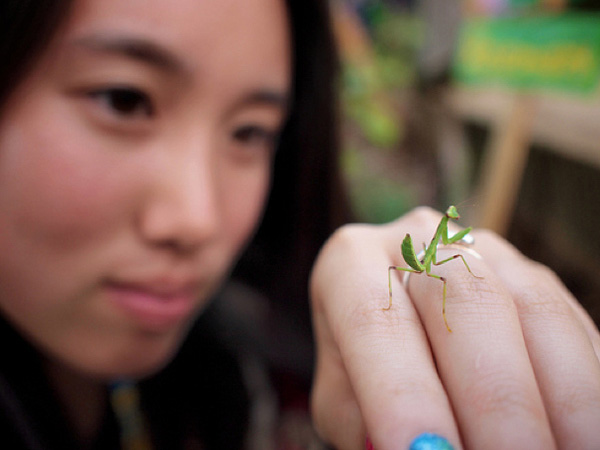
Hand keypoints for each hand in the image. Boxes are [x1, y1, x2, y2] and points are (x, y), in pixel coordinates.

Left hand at [310, 207, 599, 448]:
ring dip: (556, 398)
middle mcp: (420, 242)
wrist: (403, 333)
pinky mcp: (536, 276)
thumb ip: (369, 421)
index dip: (403, 391)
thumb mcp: (349, 402)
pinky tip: (581, 437)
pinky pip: (572, 323)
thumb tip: (423, 449)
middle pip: (466, 301)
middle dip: (495, 399)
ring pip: (534, 308)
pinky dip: (582, 389)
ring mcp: (485, 250)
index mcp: (352, 263)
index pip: (375, 319)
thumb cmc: (364, 380)